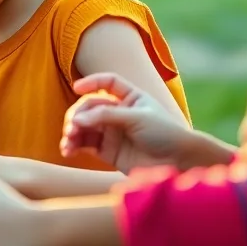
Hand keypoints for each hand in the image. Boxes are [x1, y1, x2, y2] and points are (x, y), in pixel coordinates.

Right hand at [61, 74, 198, 172]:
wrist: (179, 163)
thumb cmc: (165, 133)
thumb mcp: (137, 118)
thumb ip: (106, 116)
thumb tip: (76, 119)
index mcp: (130, 98)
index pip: (107, 83)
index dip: (91, 82)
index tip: (77, 88)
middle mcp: (118, 113)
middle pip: (89, 107)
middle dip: (77, 115)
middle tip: (72, 128)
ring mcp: (111, 132)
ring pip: (83, 126)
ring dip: (71, 132)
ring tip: (68, 142)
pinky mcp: (107, 151)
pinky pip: (84, 145)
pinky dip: (73, 146)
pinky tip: (68, 151)